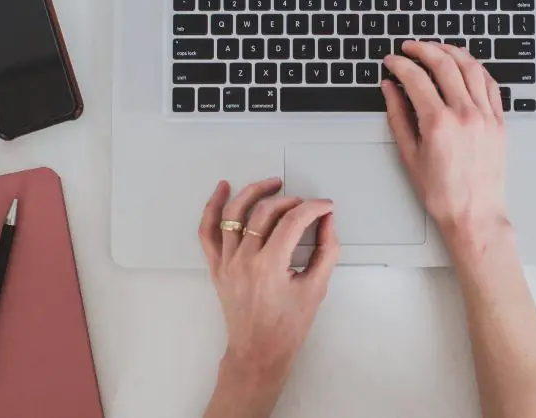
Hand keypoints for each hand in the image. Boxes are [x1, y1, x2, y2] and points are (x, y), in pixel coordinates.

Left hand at [198, 178, 339, 384]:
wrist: (258, 351)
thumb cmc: (287, 327)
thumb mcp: (316, 288)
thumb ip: (326, 250)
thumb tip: (327, 221)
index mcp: (270, 266)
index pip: (293, 221)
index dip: (313, 208)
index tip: (325, 207)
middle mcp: (244, 260)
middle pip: (265, 212)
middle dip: (290, 201)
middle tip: (306, 204)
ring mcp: (227, 262)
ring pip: (234, 213)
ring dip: (254, 192)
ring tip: (271, 183)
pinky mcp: (217, 266)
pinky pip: (208, 231)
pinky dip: (213, 207)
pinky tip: (223, 189)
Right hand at [381, 41, 511, 260]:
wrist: (474, 215)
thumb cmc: (442, 194)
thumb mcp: (410, 155)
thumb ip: (398, 116)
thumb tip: (389, 89)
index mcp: (439, 123)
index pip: (416, 78)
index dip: (400, 64)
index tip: (391, 61)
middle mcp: (465, 114)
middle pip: (444, 64)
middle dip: (423, 49)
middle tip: (410, 47)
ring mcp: (486, 116)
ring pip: (470, 67)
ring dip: (451, 51)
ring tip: (437, 48)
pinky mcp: (499, 121)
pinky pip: (490, 84)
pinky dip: (476, 69)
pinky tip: (465, 66)